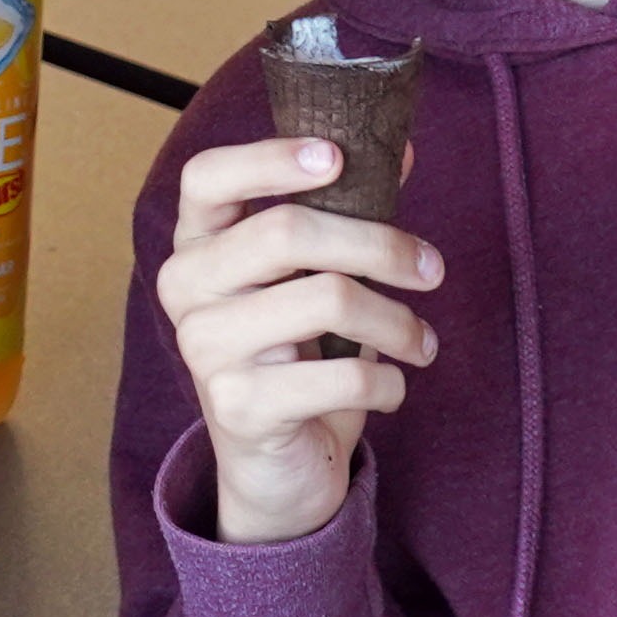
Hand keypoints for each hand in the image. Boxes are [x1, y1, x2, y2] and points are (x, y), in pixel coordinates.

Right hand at [150, 138, 439, 546]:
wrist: (273, 469)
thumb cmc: (297, 359)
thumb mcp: (315, 282)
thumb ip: (346, 214)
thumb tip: (401, 147)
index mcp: (196, 245)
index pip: (207, 177)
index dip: (270, 157)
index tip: (337, 156)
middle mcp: (185, 289)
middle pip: (288, 231)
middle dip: (379, 244)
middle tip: (431, 268)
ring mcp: (204, 349)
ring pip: (328, 297)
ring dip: (398, 321)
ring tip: (422, 341)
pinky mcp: (238, 407)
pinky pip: (343, 375)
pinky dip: (388, 381)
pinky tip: (393, 388)